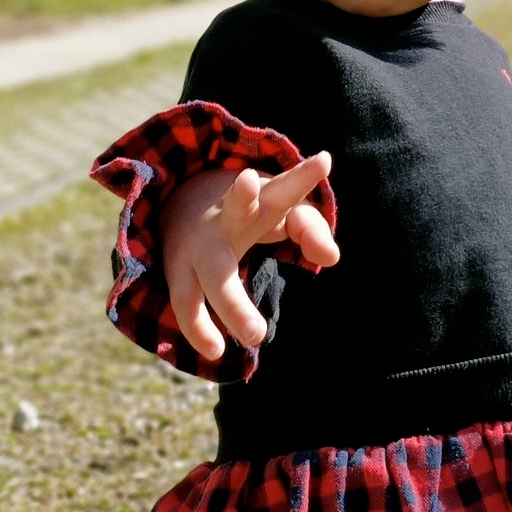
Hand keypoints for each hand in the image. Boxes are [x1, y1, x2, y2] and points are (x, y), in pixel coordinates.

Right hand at [160, 152, 337, 360]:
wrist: (178, 205)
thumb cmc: (249, 213)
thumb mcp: (281, 212)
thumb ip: (311, 228)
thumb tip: (333, 257)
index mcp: (260, 199)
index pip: (286, 187)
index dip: (304, 177)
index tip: (324, 161)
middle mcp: (227, 217)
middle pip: (236, 206)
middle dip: (241, 197)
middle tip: (247, 182)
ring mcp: (200, 246)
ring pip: (214, 273)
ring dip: (232, 304)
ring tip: (258, 335)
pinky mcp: (179, 274)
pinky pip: (186, 304)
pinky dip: (198, 329)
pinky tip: (217, 350)